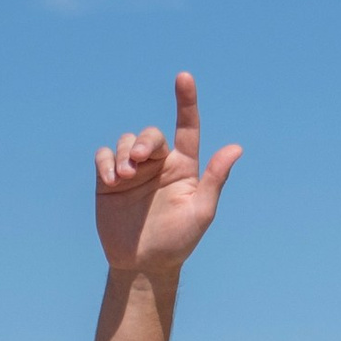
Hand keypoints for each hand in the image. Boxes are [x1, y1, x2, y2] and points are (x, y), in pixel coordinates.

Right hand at [94, 70, 241, 278]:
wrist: (143, 264)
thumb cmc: (178, 241)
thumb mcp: (201, 212)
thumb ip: (215, 179)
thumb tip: (236, 148)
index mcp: (184, 167)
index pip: (187, 128)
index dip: (186, 102)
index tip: (184, 77)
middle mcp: (158, 164)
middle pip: (150, 134)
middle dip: (144, 142)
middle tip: (139, 159)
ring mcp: (133, 171)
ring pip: (125, 141)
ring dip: (124, 153)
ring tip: (125, 177)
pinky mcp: (109, 180)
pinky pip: (104, 156)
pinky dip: (106, 162)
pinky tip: (112, 180)